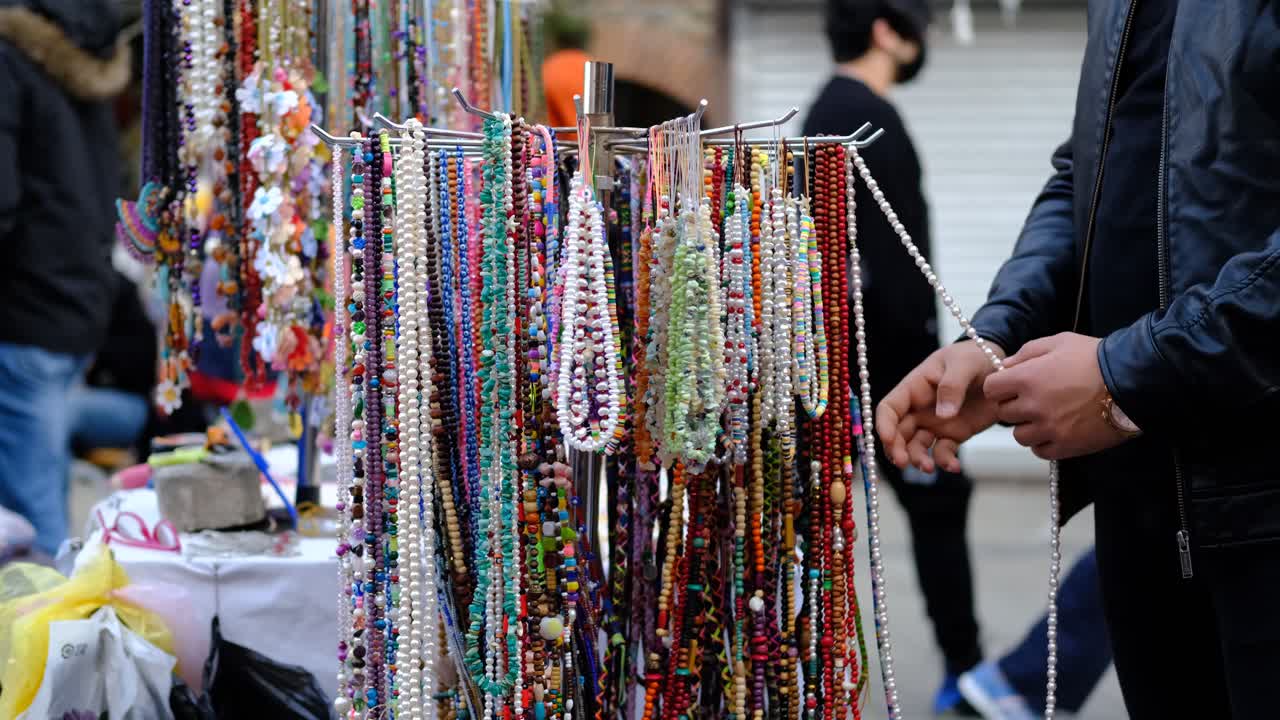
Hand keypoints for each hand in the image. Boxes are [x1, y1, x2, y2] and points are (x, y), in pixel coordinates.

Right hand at [876, 340, 1003, 474]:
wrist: (1000, 370)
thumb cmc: (975, 357)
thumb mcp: (965, 363)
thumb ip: (953, 385)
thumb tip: (943, 415)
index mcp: (915, 387)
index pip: (889, 407)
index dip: (883, 424)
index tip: (888, 440)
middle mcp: (920, 408)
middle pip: (898, 432)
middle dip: (896, 449)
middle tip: (903, 463)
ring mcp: (935, 423)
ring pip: (916, 446)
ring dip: (918, 459)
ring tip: (929, 468)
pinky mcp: (953, 434)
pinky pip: (942, 452)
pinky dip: (945, 462)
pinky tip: (954, 466)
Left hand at [983, 332, 1125, 459]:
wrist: (1131, 380)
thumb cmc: (1094, 357)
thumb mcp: (1058, 342)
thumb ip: (1026, 353)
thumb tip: (1006, 367)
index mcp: (1027, 378)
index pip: (991, 389)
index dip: (1000, 386)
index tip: (1012, 385)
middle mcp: (1033, 406)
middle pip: (1004, 413)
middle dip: (1014, 405)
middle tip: (1034, 398)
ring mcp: (1049, 428)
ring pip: (1019, 435)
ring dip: (1028, 426)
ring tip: (1047, 416)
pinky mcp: (1066, 446)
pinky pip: (1040, 451)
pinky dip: (1044, 443)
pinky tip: (1056, 430)